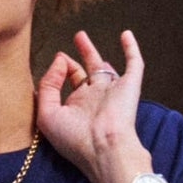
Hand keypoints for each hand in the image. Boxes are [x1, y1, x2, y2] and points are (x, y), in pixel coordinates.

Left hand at [36, 30, 151, 182]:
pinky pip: (134, 64)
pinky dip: (132, 49)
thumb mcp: (48, 114)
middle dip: (80, 56)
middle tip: (76, 39)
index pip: (69, 84)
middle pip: (87, 73)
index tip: (59, 58)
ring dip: (94, 52)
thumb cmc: (74, 139)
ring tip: (83, 36)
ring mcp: (113, 92)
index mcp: (77, 107)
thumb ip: (47, 85)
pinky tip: (126, 34)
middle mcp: (95, 100)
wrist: (104, 148)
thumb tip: (60, 60)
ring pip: (105, 68)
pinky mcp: (130, 87)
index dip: (60, 70)